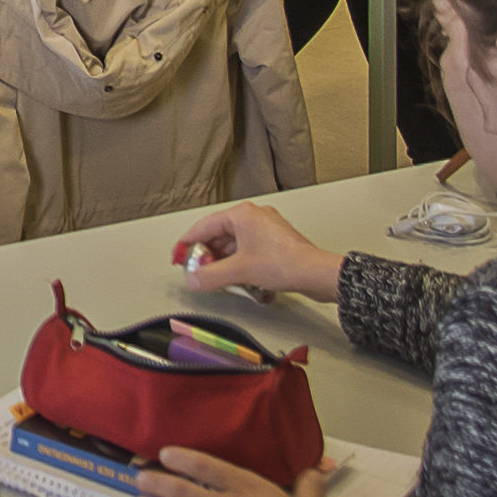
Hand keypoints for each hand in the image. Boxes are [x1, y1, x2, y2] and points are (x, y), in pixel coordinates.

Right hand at [170, 203, 344, 302]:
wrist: (317, 274)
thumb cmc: (286, 263)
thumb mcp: (239, 271)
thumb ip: (210, 276)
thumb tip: (194, 279)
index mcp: (242, 215)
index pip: (204, 226)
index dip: (187, 244)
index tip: (178, 256)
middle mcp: (254, 217)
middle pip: (219, 236)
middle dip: (208, 257)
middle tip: (199, 272)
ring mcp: (266, 229)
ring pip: (234, 246)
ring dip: (225, 264)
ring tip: (221, 280)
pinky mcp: (276, 243)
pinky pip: (249, 251)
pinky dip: (241, 265)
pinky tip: (242, 281)